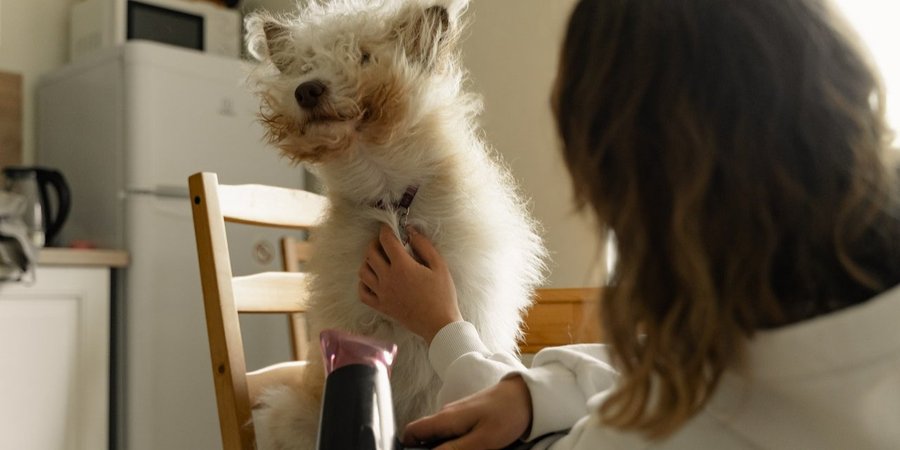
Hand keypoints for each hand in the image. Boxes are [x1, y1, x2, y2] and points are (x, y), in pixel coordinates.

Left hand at [358, 224, 461, 343]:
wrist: (439, 324)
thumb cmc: (443, 295)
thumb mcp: (439, 266)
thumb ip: (424, 245)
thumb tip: (410, 231)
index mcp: (402, 266)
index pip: (386, 241)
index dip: (385, 230)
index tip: (388, 226)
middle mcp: (388, 279)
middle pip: (370, 254)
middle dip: (375, 243)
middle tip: (383, 241)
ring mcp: (382, 294)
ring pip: (363, 272)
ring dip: (368, 261)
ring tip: (378, 259)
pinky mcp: (381, 306)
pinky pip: (363, 293)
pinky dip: (364, 283)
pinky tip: (373, 279)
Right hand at [402, 376, 533, 449]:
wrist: (528, 395)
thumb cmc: (508, 415)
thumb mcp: (482, 440)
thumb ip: (454, 449)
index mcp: (446, 419)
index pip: (411, 432)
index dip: (408, 447)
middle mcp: (447, 415)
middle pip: (425, 438)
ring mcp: (457, 415)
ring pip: (440, 437)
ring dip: (445, 448)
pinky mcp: (468, 417)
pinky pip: (454, 433)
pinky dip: (456, 443)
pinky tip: (472, 448)